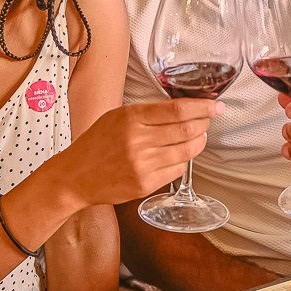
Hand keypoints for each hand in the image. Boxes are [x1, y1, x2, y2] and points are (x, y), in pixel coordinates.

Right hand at [62, 98, 221, 205]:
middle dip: (204, 122)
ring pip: (187, 151)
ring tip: (199, 135)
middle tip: (208, 118)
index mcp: (131, 118)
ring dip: (198, 141)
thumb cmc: (96, 143)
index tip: (215, 105)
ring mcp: (143, 165)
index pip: (178, 110)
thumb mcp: (117, 116)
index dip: (202, 107)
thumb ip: (148, 112)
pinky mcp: (145, 185)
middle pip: (187, 129)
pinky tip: (181, 153)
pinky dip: (184, 159)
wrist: (75, 176)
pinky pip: (177, 170)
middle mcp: (138, 141)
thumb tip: (183, 108)